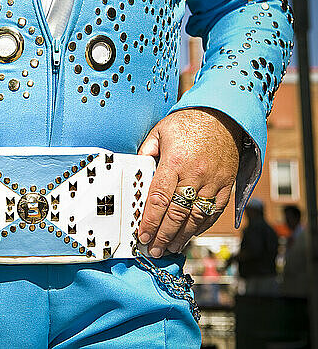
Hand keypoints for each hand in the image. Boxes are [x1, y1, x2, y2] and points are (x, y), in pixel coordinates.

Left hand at [137, 108, 241, 256]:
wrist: (223, 115)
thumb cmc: (188, 122)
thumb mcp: (160, 131)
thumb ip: (146, 152)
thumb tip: (135, 172)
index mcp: (175, 161)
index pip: (159, 198)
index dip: (150, 220)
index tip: (143, 235)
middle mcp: (195, 174)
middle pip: (177, 213)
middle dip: (164, 235)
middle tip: (154, 249)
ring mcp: (214, 181)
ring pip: (197, 216)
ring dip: (183, 236)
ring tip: (171, 248)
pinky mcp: (228, 184)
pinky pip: (215, 211)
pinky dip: (203, 226)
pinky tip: (191, 235)